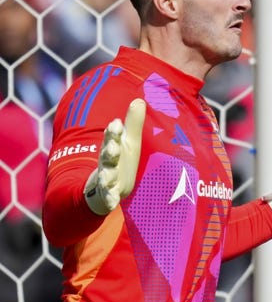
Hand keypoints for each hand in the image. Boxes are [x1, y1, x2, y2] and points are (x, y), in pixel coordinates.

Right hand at [84, 98, 145, 214]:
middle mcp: (108, 164)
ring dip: (106, 175)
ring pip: (105, 177)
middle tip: (112, 146)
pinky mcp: (107, 196)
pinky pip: (107, 198)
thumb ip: (133, 124)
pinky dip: (109, 199)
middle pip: (107, 156)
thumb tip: (139, 100)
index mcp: (113, 149)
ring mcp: (106, 180)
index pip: (112, 139)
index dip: (113, 132)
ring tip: (106, 175)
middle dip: (109, 150)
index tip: (116, 123)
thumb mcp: (128, 142)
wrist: (102, 190)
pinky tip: (112, 201)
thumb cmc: (120, 162)